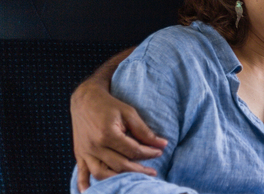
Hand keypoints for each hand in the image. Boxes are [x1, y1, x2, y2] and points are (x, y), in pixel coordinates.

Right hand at [70, 49, 167, 191]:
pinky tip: (90, 192)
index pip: (133, 151)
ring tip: (132, 180)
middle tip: (153, 171)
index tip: (160, 151)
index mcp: (108, 134)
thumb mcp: (129, 113)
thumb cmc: (109, 105)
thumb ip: (144, 131)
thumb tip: (162, 144)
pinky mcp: (79, 154)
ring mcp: (85, 151)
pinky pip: (82, 172)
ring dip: (118, 179)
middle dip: (139, 169)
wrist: (85, 99)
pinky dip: (85, 184)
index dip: (149, 153)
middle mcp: (95, 145)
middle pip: (120, 165)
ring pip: (102, 173)